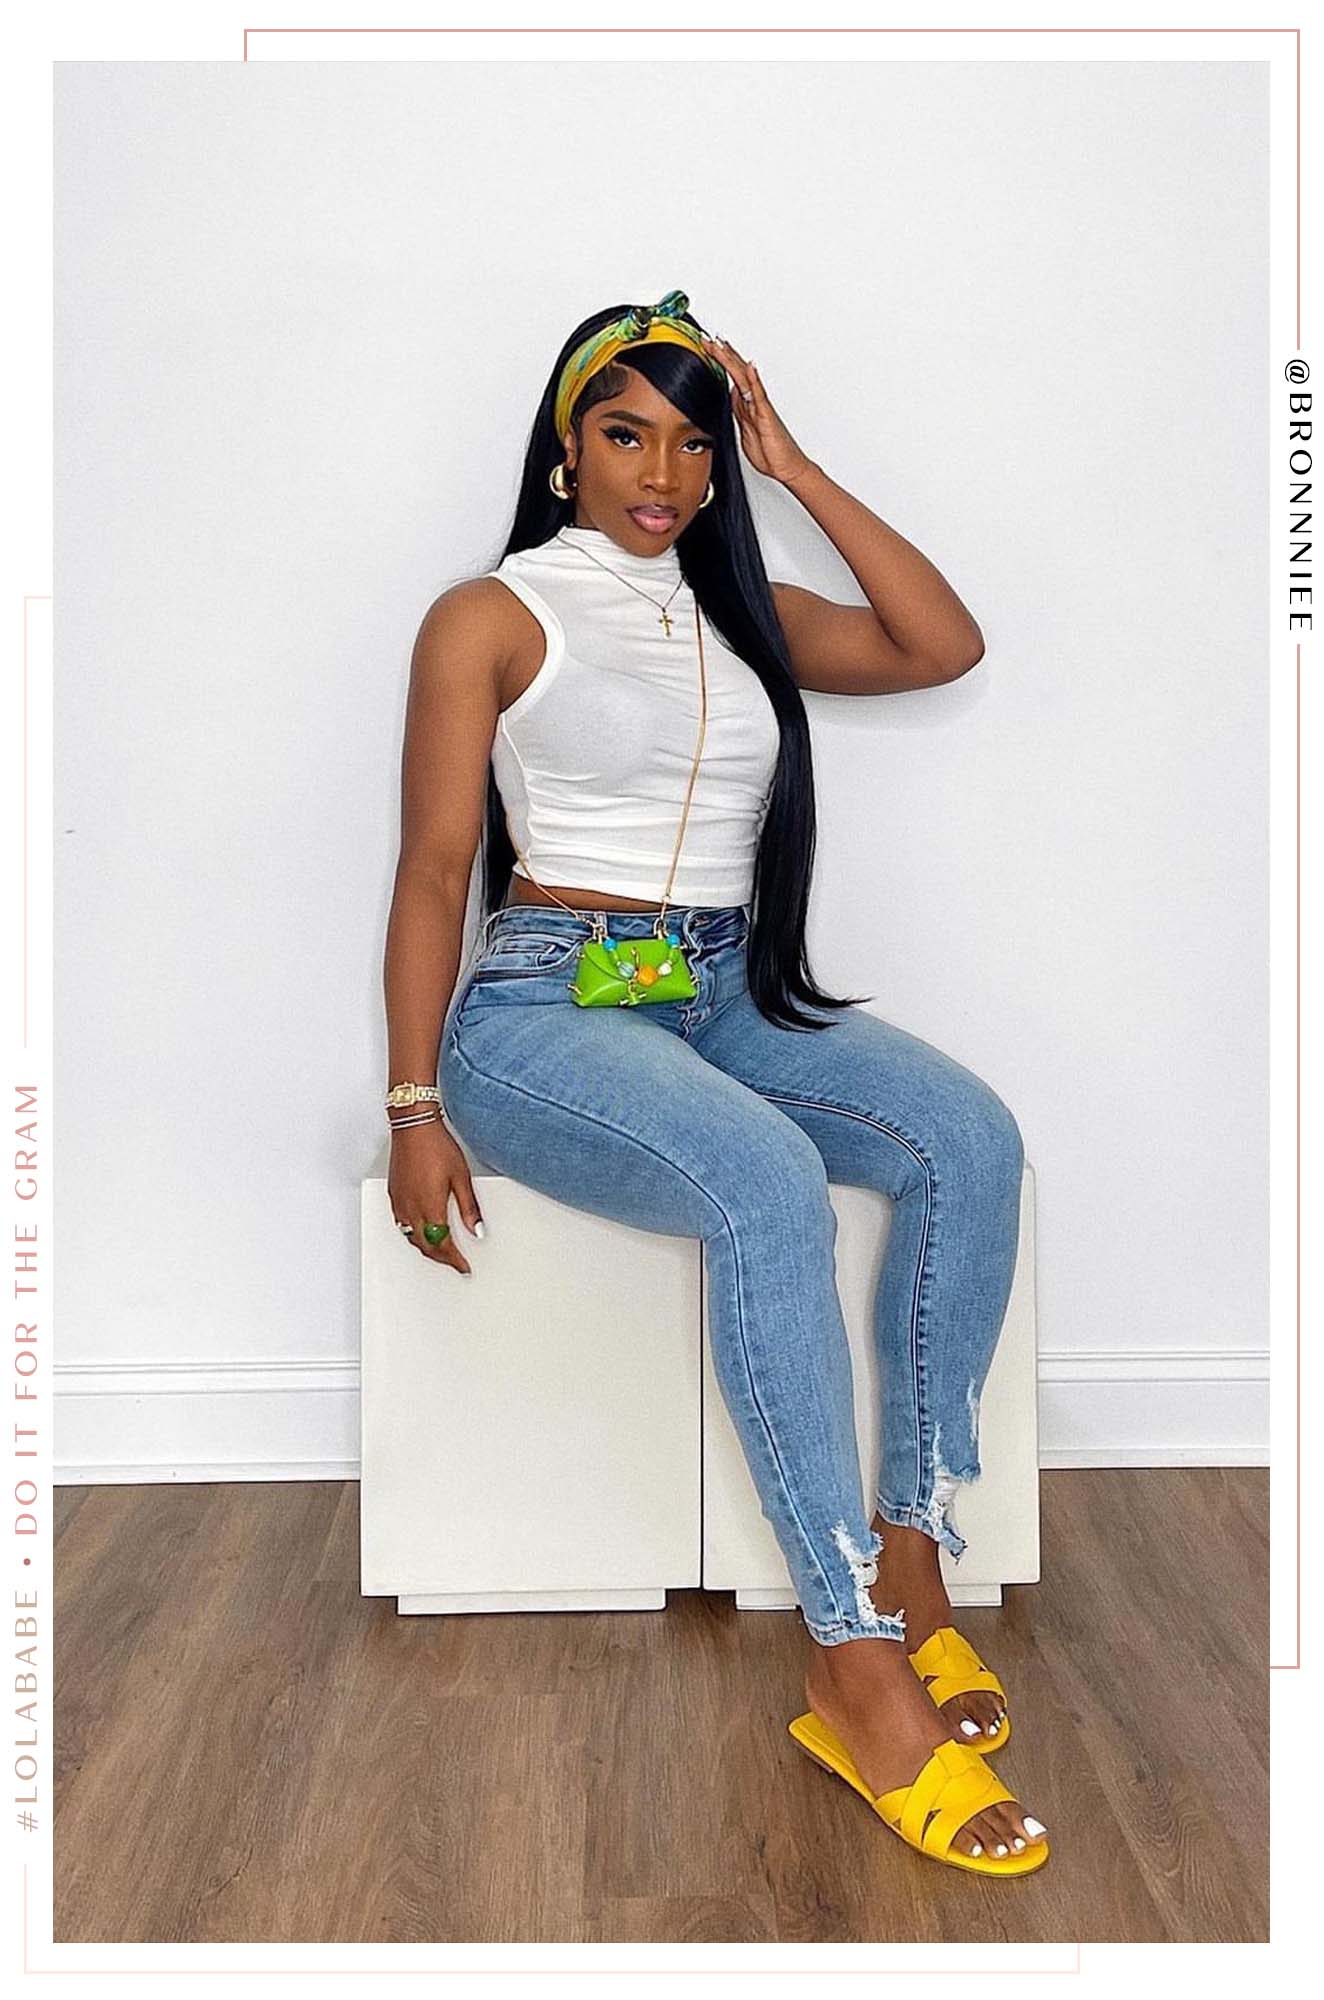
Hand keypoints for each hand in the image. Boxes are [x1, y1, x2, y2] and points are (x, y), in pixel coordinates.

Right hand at [388, 1120, 482, 1278]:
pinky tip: (421, 1231)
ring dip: (426, 1248)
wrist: (414, 1127)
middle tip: (455, 1262)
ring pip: (411, 1237)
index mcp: (430, 1208)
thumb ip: (469, 1208)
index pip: (442, 1245)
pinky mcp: (394, 1195)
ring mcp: (400, 1203)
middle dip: (441, 1258)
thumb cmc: (436, 1146)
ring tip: (441, 1251)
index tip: (464, 1266)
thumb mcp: (461, 1177)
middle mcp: (412, 1209)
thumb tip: (477, 1230)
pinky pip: (401, 1225)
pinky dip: (413, 1234)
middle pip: (425, 1246)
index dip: (454, 1260)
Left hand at [700, 332, 817, 487]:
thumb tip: (729, 399)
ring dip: (732, 360)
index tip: (705, 348)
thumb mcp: (744, 431)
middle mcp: (752, 401)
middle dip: (721, 354)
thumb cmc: (769, 452)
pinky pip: (759, 395)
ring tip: (720, 344)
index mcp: (745, 405)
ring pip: (744, 377)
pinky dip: (754, 380)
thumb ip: (737, 414)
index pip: (730, 377)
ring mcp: (760, 406)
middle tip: (707, 338)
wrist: (786, 467)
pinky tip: (750, 366)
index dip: (718, 362)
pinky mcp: (766, 415)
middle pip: (736, 371)